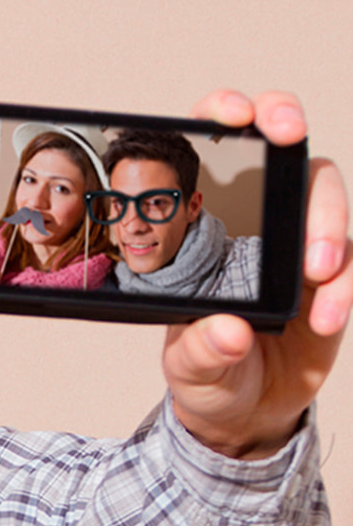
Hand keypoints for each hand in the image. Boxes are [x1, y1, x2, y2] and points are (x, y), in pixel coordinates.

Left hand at [163, 90, 349, 458]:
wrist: (246, 413)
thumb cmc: (208, 375)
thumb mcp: (189, 369)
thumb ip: (199, 351)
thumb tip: (227, 330)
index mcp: (207, 234)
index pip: (214, 154)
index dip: (224, 116)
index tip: (232, 112)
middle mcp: (257, 227)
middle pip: (283, 152)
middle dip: (288, 124)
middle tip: (288, 133)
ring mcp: (300, 246)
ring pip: (326, 198)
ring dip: (327, 223)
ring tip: (317, 273)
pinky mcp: (334, 276)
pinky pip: (351, 260)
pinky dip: (344, 285)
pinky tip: (322, 317)